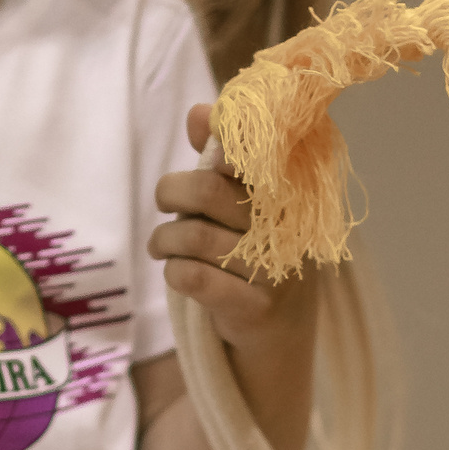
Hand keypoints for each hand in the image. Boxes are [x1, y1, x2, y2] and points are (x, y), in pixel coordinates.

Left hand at [148, 104, 320, 353]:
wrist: (278, 337)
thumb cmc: (253, 258)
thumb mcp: (242, 208)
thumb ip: (221, 160)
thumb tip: (200, 112)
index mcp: (287, 193)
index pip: (249, 155)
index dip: (218, 148)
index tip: (203, 160)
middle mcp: (285, 227)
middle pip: (208, 190)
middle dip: (171, 193)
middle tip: (164, 204)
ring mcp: (274, 270)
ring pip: (193, 237)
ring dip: (164, 239)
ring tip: (162, 245)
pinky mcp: (254, 307)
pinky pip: (193, 277)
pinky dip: (173, 271)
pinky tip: (176, 272)